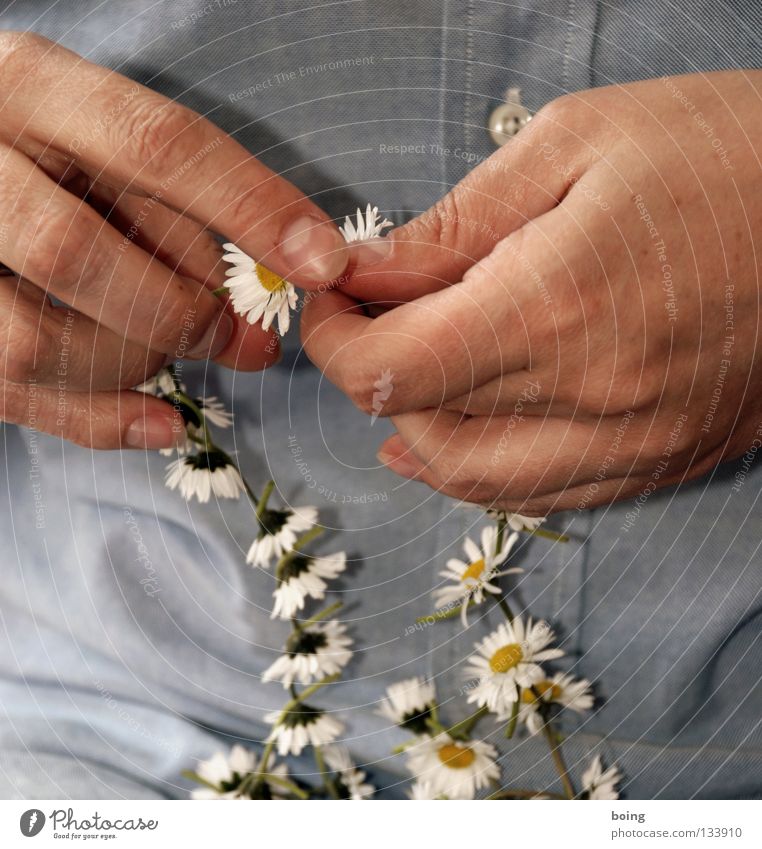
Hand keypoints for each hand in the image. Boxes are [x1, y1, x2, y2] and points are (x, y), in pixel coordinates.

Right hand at [0, 32, 348, 448]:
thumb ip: (180, 191)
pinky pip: (10, 393)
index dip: (247, 208)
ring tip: (181, 355)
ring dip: (135, 364)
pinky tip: (162, 422)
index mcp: (30, 88)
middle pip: (77, 253)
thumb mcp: (107, 132)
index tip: (320, 262)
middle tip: (247, 339)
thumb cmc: (53, 150)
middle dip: (184, 311)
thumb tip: (294, 266)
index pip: (152, 144)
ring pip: (34, 340)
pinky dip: (99, 421)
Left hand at [302, 71, 761, 513]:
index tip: (328, 301)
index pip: (391, 371)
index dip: (334, 344)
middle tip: (360, 320)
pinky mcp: (661, 459)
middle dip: (366, 373)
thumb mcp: (578, 144)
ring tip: (386, 388)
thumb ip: (457, 223)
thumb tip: (368, 271)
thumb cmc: (729, 151)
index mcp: (556, 308)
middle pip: (423, 422)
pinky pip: (543, 496)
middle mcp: (590, 399)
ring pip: (475, 477)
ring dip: (414, 434)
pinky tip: (448, 440)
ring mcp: (632, 444)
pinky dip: (478, 472)